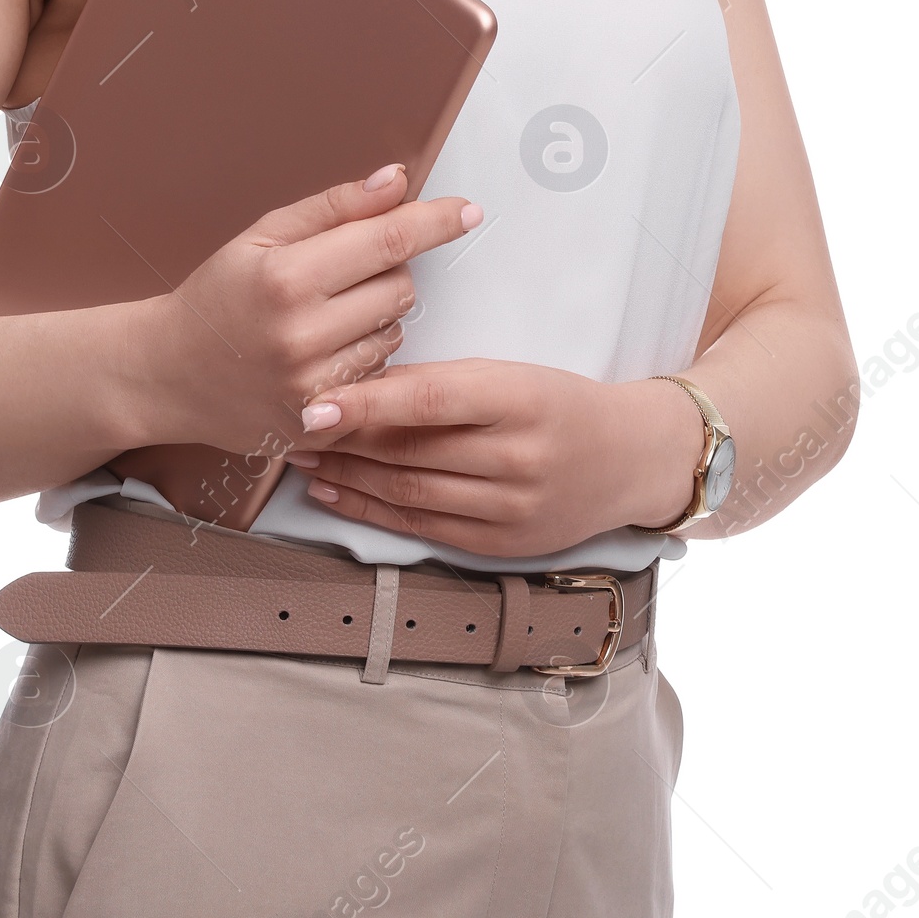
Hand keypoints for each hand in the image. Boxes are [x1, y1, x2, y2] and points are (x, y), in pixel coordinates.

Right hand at [120, 168, 481, 460]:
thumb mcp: (262, 237)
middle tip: (343, 273)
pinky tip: (324, 351)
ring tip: (327, 315)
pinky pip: (378, 376)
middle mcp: (302, 336)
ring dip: (376, 316)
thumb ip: (334, 208)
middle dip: (386, 271)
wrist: (166, 374)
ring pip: (394, 333)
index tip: (468, 211)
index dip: (433, 222)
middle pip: (400, 289)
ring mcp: (313, 387)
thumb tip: (396, 181)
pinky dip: (364, 357)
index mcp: (287, 279)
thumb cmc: (216, 297)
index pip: (386, 242)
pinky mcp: (321, 422)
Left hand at [287, 359, 705, 557]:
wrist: (629, 458)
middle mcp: (516, 457)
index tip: (314, 403)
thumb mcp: (511, 373)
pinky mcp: (501, 545)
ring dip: (346, 477)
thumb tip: (363, 381)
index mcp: (520, 398)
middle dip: (343, 442)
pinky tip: (336, 493)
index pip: (430, 401)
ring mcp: (510, 509)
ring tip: (302, 457)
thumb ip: (445, 383)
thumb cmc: (559, 402)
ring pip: (409, 493)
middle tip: (289, 424)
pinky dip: (371, 512)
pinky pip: (422, 528)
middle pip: (411, 452)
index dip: (367, 404)